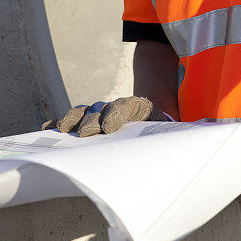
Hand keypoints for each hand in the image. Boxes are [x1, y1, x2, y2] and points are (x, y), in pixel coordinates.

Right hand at [42, 96, 168, 136]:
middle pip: (101, 108)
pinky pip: (72, 119)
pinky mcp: (88, 120)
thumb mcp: (168, 132)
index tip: (108, 128)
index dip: (115, 114)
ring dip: (73, 119)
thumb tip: (193, 132)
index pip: (125, 105)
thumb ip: (173, 133)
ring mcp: (100, 112)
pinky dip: (59, 122)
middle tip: (85, 134)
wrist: (153, 123)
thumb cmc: (159, 134)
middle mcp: (115, 108)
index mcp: (139, 107)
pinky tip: (48, 128)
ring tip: (62, 129)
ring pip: (85, 111)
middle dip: (92, 121)